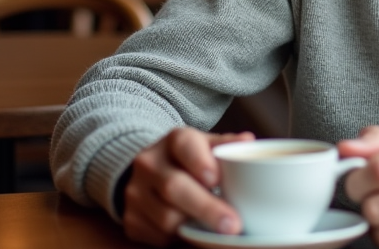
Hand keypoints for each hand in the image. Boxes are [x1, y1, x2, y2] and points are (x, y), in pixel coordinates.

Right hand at [122, 127, 254, 244]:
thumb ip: (226, 146)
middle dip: (206, 208)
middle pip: (174, 187)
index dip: (200, 162)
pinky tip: (190, 230)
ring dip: (194, 227)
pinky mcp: (131, 218)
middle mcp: (149, 163)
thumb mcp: (207, 146)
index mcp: (174, 140)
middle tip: (232, 224)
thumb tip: (247, 142)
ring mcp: (136, 192)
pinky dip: (178, 238)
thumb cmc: (190, 160)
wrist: (150, 172)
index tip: (216, 180)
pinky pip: (158, 235)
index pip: (185, 145)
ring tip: (214, 229)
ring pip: (166, 217)